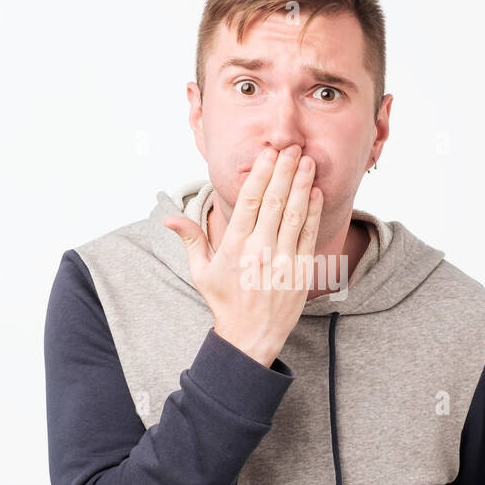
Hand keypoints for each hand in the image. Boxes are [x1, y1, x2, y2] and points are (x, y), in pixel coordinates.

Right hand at [163, 144, 322, 366]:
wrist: (251, 337)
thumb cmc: (226, 301)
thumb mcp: (201, 272)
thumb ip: (190, 240)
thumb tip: (168, 219)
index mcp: (234, 247)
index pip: (250, 202)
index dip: (261, 174)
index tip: (268, 153)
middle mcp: (260, 251)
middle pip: (274, 201)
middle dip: (284, 171)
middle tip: (292, 147)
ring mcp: (283, 261)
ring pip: (294, 214)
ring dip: (302, 185)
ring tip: (306, 161)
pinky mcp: (301, 272)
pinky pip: (308, 235)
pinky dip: (314, 212)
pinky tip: (316, 192)